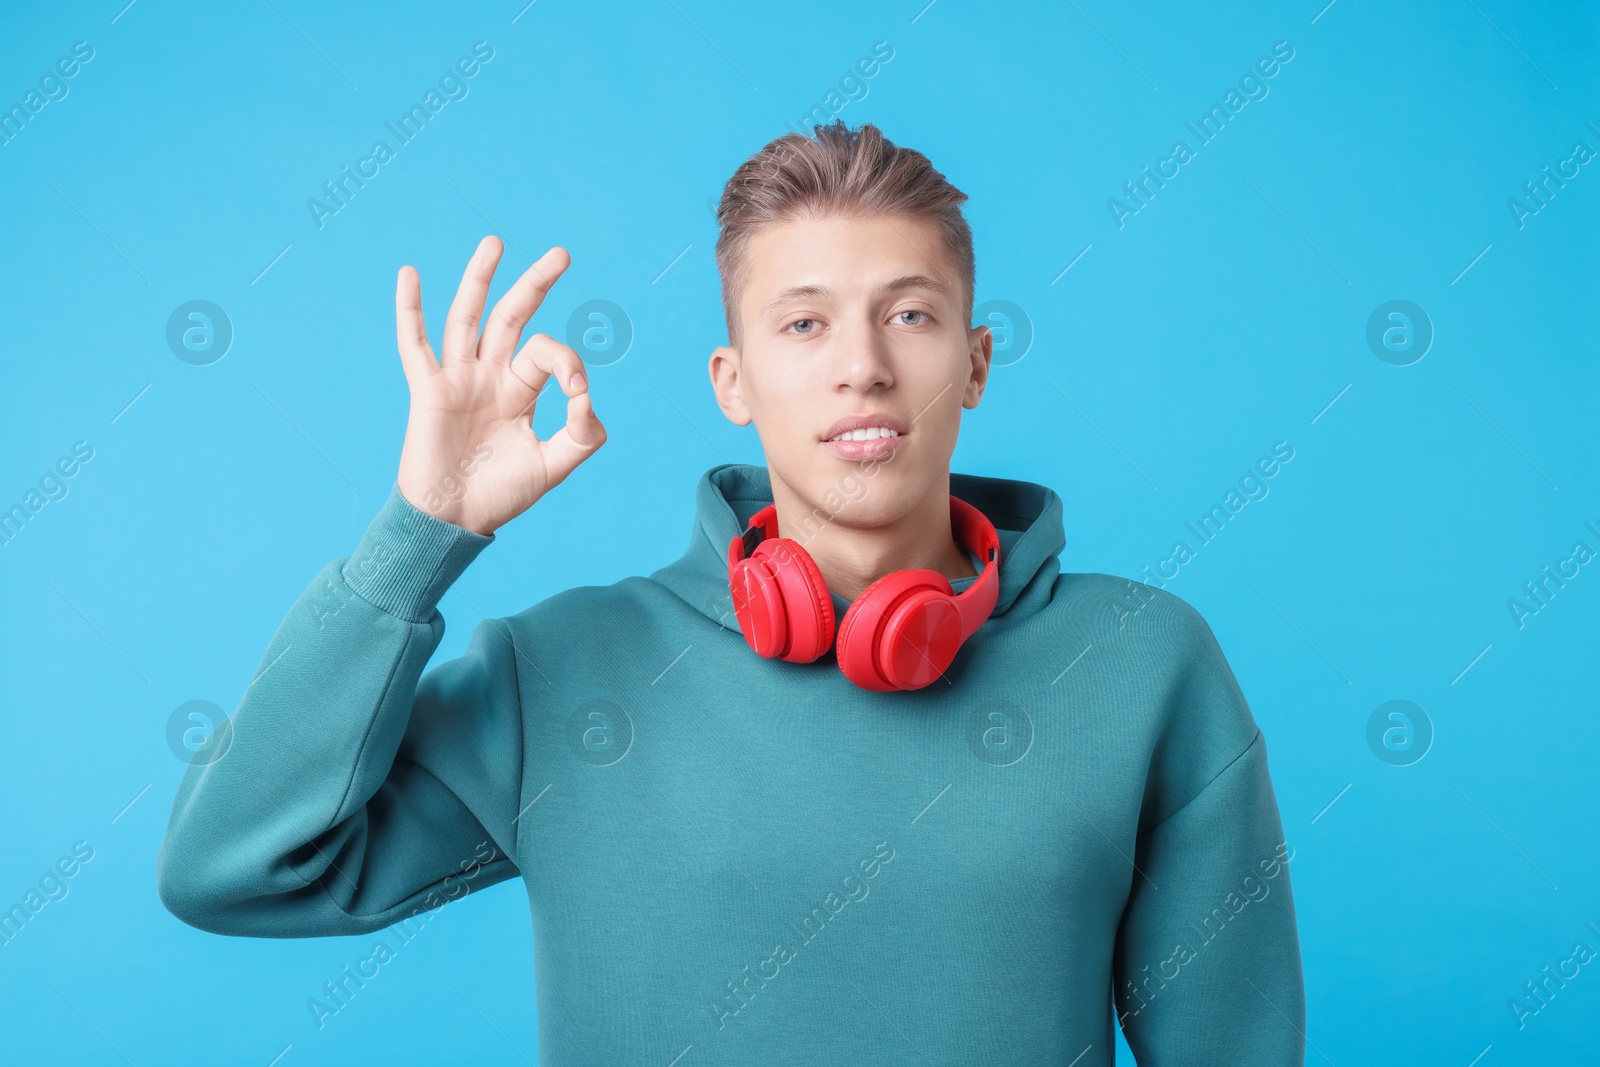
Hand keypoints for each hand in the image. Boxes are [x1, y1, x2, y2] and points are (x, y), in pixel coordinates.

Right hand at [393, 236, 605, 535]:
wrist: (454, 520)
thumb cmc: (501, 496)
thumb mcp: (553, 467)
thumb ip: (581, 436)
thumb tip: (587, 399)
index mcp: (521, 391)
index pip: (548, 354)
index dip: (569, 364)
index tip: (578, 396)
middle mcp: (491, 377)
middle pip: (513, 318)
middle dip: (536, 284)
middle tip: (561, 254)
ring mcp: (458, 379)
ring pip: (468, 318)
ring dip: (480, 279)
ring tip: (496, 242)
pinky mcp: (428, 390)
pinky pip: (414, 345)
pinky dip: (409, 309)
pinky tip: (409, 273)